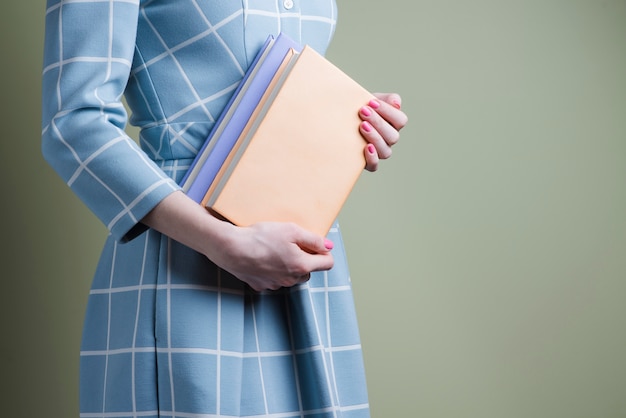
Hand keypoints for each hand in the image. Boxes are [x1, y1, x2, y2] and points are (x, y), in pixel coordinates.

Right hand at [141, 191, 333, 291]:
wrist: (230, 248)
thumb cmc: (260, 237)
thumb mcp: (291, 230)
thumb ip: (313, 239)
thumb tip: (329, 246)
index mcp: (301, 266)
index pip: (327, 264)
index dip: (323, 252)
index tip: (314, 244)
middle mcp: (291, 280)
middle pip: (309, 271)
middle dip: (305, 259)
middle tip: (291, 244)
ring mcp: (275, 285)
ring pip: (291, 277)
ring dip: (288, 266)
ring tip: (274, 250)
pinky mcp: (261, 286)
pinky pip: (274, 279)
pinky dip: (272, 270)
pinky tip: (263, 258)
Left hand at [359, 93, 407, 170]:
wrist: (341, 121)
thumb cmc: (359, 109)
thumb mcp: (371, 100)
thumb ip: (387, 99)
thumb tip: (396, 103)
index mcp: (394, 124)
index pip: (401, 120)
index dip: (388, 111)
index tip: (371, 102)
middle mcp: (389, 140)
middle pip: (393, 136)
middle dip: (378, 122)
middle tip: (363, 111)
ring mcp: (380, 152)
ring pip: (385, 151)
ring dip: (375, 137)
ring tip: (362, 126)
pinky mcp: (368, 162)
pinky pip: (374, 165)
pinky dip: (372, 158)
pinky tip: (366, 147)